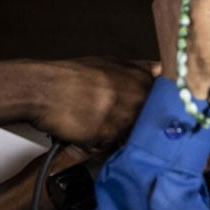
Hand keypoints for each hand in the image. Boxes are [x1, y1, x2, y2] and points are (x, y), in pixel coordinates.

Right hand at [31, 57, 157, 151]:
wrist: (43, 89)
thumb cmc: (73, 76)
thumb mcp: (111, 63)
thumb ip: (140, 69)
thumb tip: (161, 69)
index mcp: (142, 79)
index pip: (167, 102)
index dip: (161, 112)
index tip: (155, 117)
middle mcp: (138, 97)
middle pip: (152, 122)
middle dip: (141, 126)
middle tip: (120, 123)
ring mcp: (125, 116)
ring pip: (134, 135)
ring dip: (122, 136)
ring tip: (101, 126)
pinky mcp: (109, 135)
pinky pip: (114, 146)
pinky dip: (104, 144)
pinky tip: (91, 132)